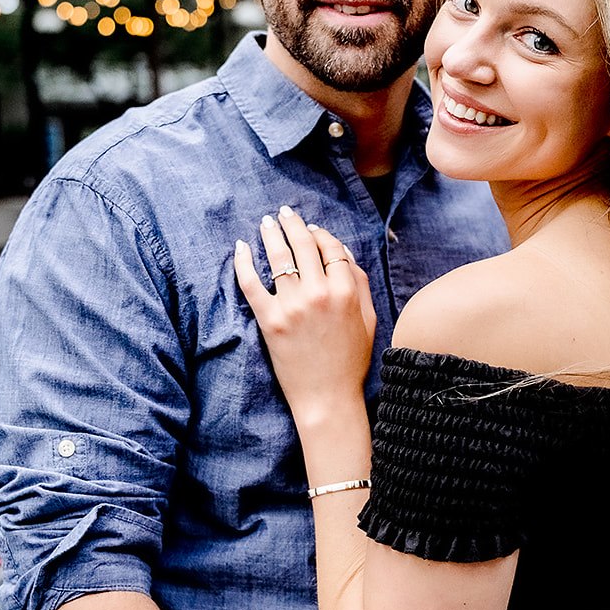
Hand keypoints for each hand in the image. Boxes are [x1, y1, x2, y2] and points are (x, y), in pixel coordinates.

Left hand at [234, 207, 375, 423]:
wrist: (326, 397)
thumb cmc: (350, 361)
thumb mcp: (368, 319)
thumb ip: (360, 283)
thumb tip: (344, 252)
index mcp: (346, 291)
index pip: (332, 248)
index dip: (322, 234)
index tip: (313, 229)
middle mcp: (318, 293)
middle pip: (304, 245)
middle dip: (293, 224)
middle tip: (284, 213)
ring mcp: (292, 306)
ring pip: (279, 257)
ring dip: (271, 234)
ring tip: (266, 222)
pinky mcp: (269, 320)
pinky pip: (252, 283)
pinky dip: (244, 262)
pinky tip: (241, 247)